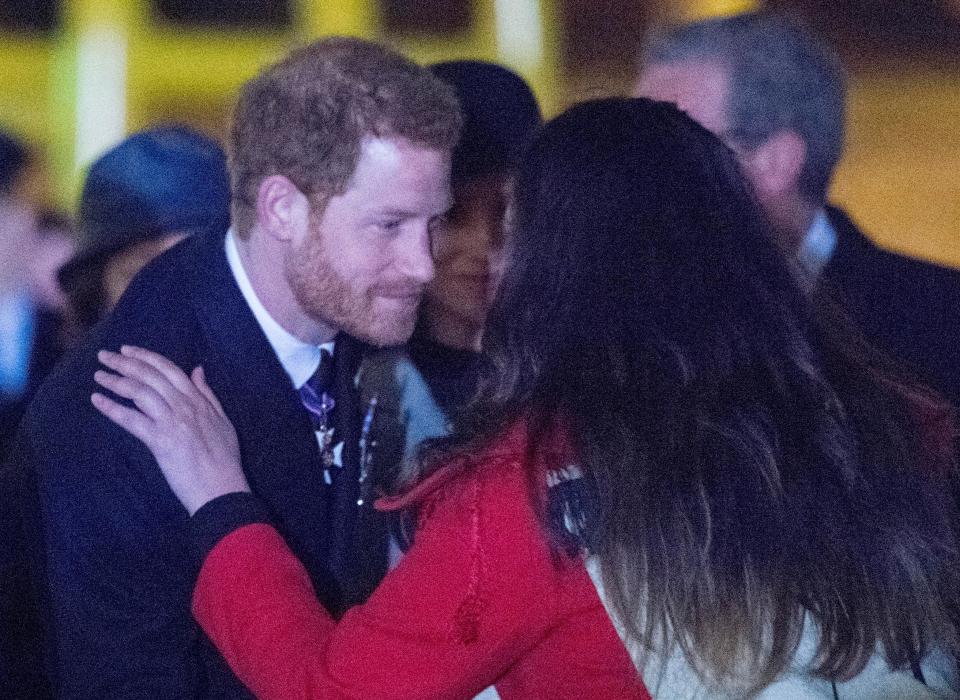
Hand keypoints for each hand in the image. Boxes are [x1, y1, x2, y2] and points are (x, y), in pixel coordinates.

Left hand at [91, 346, 249, 515]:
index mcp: (198, 399)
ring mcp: (171, 421)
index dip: (146, 357)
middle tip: (105, 356)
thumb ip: (208, 394)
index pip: (169, 369)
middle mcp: (184, 405)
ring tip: (99, 376)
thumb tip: (197, 370)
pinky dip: (112, 408)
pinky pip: (131, 419)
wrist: (221, 487)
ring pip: (139, 392)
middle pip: (150, 376)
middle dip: (124, 362)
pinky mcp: (159, 440)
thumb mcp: (223, 420)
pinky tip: (97, 400)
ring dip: (115, 381)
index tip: (128, 350)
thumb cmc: (225, 458)